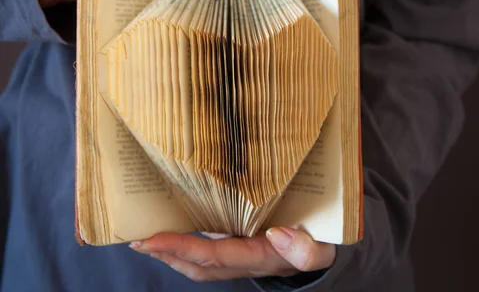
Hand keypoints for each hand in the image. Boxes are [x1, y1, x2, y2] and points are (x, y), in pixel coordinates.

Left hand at [129, 228, 335, 281]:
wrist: (326, 247)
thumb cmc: (322, 242)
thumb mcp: (323, 248)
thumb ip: (305, 250)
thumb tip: (277, 234)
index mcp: (259, 258)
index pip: (213, 257)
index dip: (182, 249)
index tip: (153, 239)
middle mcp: (244, 261)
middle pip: (198, 265)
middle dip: (167, 254)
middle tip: (138, 240)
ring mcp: (242, 255)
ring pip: (200, 261)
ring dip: (172, 252)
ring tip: (148, 238)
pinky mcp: (242, 243)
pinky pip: (211, 247)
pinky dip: (189, 242)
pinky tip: (179, 227)